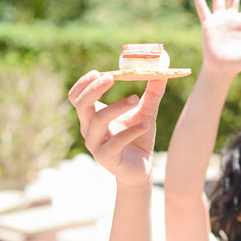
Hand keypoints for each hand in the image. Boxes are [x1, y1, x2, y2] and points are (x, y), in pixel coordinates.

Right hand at [68, 71, 166, 189]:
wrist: (141, 169)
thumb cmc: (139, 139)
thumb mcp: (146, 113)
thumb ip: (152, 94)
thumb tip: (162, 72)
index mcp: (93, 116)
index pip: (77, 97)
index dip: (83, 84)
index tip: (98, 71)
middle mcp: (89, 129)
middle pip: (82, 105)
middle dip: (93, 89)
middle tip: (111, 77)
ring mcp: (96, 144)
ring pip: (97, 121)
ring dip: (116, 107)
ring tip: (136, 98)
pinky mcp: (106, 157)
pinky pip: (115, 142)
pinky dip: (130, 131)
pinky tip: (146, 125)